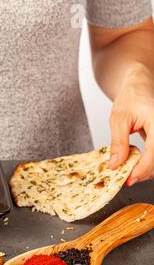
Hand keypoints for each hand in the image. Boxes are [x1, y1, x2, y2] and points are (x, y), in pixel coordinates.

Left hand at [109, 63, 153, 185]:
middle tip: (125, 178)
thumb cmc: (131, 97)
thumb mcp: (118, 119)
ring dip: (146, 169)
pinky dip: (148, 162)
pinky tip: (135, 164)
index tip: (128, 179)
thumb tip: (116, 164)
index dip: (142, 169)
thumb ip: (118, 142)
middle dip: (143, 172)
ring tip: (128, 171)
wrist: (140, 85)